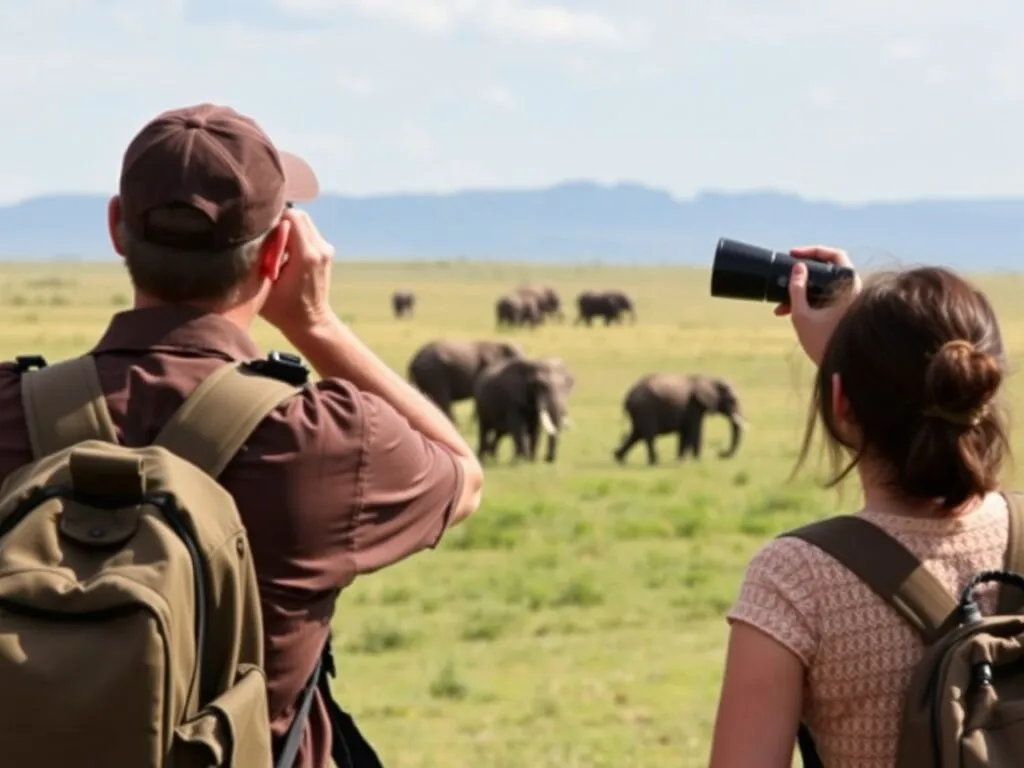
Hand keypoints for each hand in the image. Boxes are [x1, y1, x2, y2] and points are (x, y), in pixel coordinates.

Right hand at [260, 208, 336, 337]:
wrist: (311, 323)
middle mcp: (320, 249)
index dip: (272, 219)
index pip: (291, 216)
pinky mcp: (326, 252)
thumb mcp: (263, 285)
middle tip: (265, 236)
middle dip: (279, 220)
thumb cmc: (283, 310)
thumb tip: (251, 234)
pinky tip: (284, 250)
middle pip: (299, 215)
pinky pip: (308, 231)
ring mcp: (326, 249)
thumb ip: (260, 257)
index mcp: (306, 256)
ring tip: (273, 245)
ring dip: (288, 227)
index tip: (260, 231)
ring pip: (304, 221)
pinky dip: (295, 234)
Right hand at [773, 245, 861, 366]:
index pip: (834, 255)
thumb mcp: (802, 316)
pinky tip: (793, 314)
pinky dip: (812, 303)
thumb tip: (798, 268)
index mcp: (848, 287)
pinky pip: (828, 301)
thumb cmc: (825, 344)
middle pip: (828, 271)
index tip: (793, 255)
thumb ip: (797, 289)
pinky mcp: (847, 315)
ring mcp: (851, 304)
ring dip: (804, 293)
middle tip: (786, 278)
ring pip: (825, 288)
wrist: (844, 372)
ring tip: (781, 307)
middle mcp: (854, 292)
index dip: (812, 251)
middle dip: (803, 276)